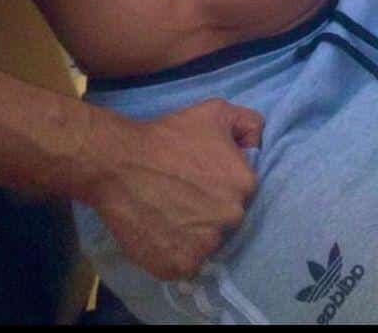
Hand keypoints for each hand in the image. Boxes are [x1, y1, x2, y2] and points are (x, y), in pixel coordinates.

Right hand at [88, 98, 261, 280]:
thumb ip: (249, 123)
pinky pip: (184, 264)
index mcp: (245, 184)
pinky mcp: (178, 266)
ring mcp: (205, 246)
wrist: (119, 162)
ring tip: (169, 213)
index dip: (222, 184)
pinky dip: (174, 252)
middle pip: (227, 220)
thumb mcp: (216, 111)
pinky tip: (161, 231)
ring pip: (207, 244)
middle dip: (211, 210)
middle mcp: (231, 218)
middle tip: (184, 196)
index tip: (202, 178)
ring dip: (194, 233)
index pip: (243, 191)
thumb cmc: (169, 135)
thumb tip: (258, 143)